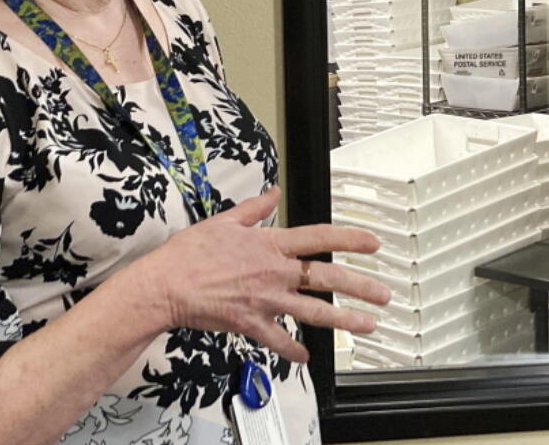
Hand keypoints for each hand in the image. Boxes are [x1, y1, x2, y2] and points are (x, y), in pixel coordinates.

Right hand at [136, 186, 389, 362]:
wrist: (164, 286)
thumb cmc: (189, 253)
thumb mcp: (223, 220)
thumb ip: (254, 208)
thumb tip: (273, 192)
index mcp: (270, 244)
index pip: (319, 238)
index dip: (350, 240)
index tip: (373, 244)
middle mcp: (275, 273)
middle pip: (326, 278)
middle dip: (360, 286)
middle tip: (383, 295)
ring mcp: (266, 301)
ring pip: (314, 312)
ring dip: (344, 320)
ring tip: (367, 325)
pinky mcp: (252, 324)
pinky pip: (279, 340)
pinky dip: (294, 349)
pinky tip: (307, 354)